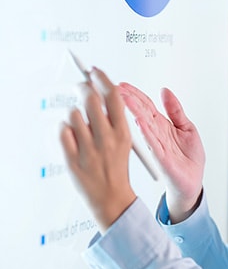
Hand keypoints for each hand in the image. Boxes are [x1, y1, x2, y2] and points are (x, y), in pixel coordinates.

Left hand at [60, 68, 136, 230]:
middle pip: (91, 99)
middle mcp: (107, 139)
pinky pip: (62, 131)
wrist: (111, 197)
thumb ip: (113, 118)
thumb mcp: (125, 141)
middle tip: (82, 86)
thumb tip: (98, 91)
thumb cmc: (117, 167)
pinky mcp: (72, 158)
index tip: (95, 71)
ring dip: (75, 114)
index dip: (102, 79)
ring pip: (73, 114)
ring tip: (81, 124)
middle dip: (83, 88)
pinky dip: (65, 130)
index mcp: (123, 133)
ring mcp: (88, 149)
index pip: (112, 96)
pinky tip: (73, 137)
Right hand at [119, 82, 204, 222]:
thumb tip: (165, 91)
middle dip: (129, 99)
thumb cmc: (189, 157)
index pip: (146, 105)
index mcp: (162, 125)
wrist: (193, 180)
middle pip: (141, 112)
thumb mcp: (186, 127)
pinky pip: (153, 143)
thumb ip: (176, 110)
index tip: (122, 84)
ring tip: (124, 99)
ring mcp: (157, 145)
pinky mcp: (162, 158)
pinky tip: (140, 122)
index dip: (135, 94)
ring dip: (134, 111)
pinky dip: (146, 132)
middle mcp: (156, 133)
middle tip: (115, 88)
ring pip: (144, 125)